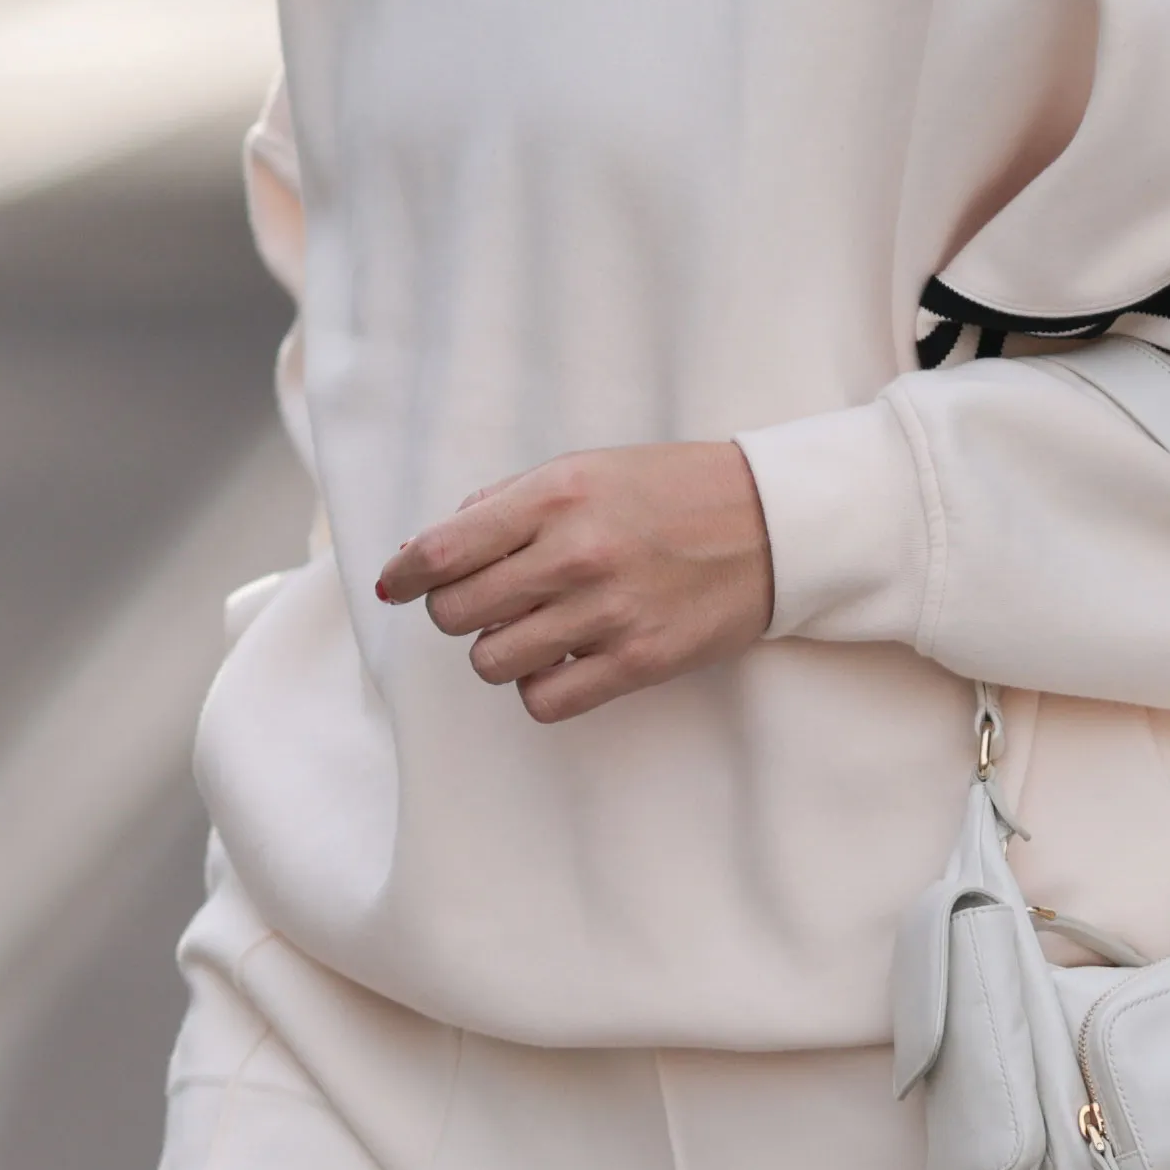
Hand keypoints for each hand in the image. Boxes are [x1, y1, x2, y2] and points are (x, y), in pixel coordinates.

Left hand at [378, 442, 774, 723]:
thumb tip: (422, 552)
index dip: (406, 574)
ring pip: (491, 661)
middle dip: (456, 610)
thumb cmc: (670, 491)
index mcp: (556, 496)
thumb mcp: (584, 470)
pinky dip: (539, 686)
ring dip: (499, 649)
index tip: (398, 584)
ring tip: (533, 627)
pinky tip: (562, 659)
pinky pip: (544, 700)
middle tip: (487, 600)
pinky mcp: (638, 661)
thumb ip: (503, 505)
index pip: (443, 550)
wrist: (771, 523)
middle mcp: (576, 554)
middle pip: (455, 613)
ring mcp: (608, 611)